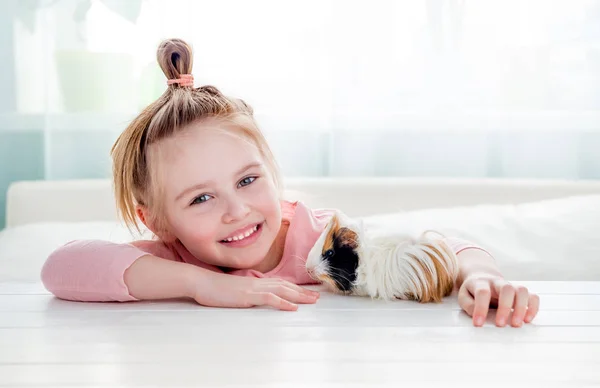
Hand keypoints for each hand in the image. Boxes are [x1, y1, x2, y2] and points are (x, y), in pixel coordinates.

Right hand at [190, 271, 319, 310]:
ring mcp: (253, 288)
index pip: (280, 283)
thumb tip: (256, 298)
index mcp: (255, 282)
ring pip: (282, 290)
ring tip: (312, 301)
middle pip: (285, 286)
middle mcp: (257, 283)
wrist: (202, 282)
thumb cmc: (215, 288)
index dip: (295, 288)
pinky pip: (269, 298)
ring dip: (299, 295)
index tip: (308, 292)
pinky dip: (282, 302)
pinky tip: (292, 307)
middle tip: (318, 297)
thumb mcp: (235, 291)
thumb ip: (247, 293)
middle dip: (303, 292)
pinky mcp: (247, 295)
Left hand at [457, 273, 539, 326]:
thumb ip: (469, 305)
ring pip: (522, 290)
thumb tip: (478, 315)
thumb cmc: (473, 290)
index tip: (478, 324)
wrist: (482, 276)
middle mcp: (498, 283)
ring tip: (517, 324)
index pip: (483, 292)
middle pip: (507, 288)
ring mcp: (511, 286)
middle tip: (501, 324)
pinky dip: (533, 308)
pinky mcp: (521, 293)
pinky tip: (527, 320)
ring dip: (522, 308)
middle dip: (505, 307)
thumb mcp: (464, 296)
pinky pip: (533, 296)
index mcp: (481, 282)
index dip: (481, 308)